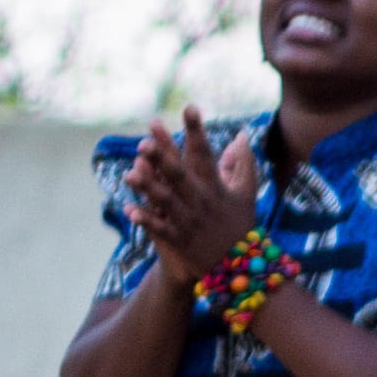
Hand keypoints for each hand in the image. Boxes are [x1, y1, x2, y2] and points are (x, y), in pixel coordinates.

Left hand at [127, 107, 265, 282]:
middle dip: (164, 158)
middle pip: (180, 176)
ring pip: (166, 202)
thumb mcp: (247, 194)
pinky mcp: (180, 240)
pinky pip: (160, 229)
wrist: (239, 270)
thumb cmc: (240, 226)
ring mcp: (190, 222)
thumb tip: (241, 134)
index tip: (190, 107)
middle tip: (146, 141)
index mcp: (217, 188)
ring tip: (130, 174)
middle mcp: (202, 202)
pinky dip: (146, 220)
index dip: (197, 130)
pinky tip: (129, 209)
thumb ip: (244, 163)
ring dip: (149, 188)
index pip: (206, 154)